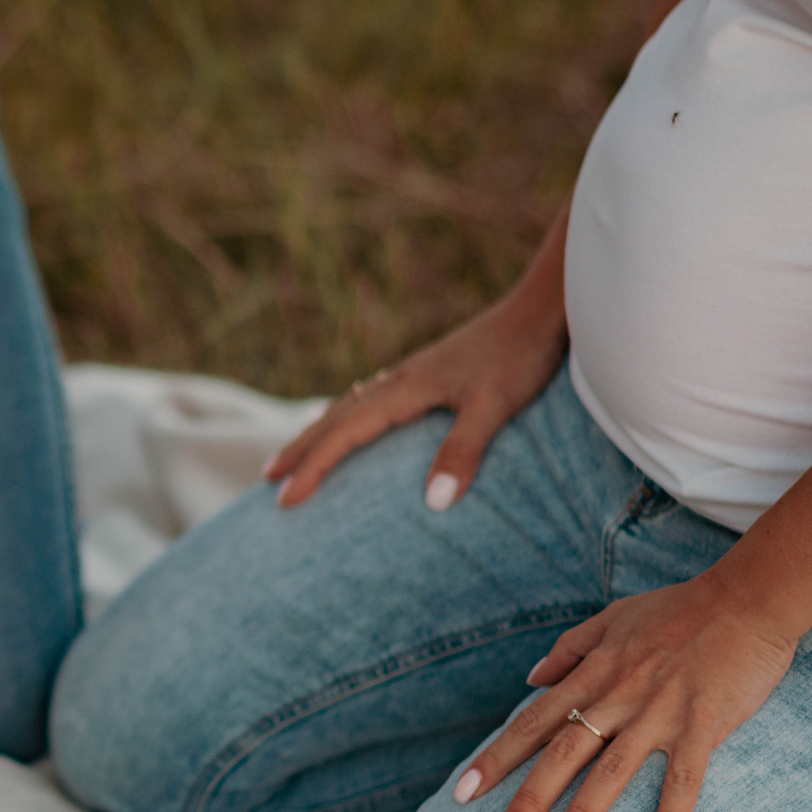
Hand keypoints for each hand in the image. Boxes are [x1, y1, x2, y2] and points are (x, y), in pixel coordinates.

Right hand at [264, 279, 566, 511]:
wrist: (543, 306)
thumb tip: (433, 504)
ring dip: (318, 432)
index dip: (313, 468)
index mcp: (406, 389)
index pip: (346, 434)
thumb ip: (463, 450)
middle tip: (267, 479)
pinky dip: (347, 416)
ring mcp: (413, 373)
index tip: (284, 499)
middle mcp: (400, 379)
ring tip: (295, 455)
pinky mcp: (429, 371)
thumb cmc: (522, 356)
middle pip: (335, 417)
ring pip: (349, 405)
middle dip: (300, 449)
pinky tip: (354, 423)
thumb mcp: (496, 406)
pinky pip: (370, 398)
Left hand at [452, 575, 803, 811]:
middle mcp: (617, 696)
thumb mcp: (612, 618)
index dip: (497, 757)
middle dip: (528, 799)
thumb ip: (569, 649)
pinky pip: (684, 779)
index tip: (463, 792)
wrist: (747, 598)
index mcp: (593, 674)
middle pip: (562, 753)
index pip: (533, 722)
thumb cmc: (680, 608)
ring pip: (611, 772)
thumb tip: (528, 678)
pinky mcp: (703, 724)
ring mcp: (659, 712)